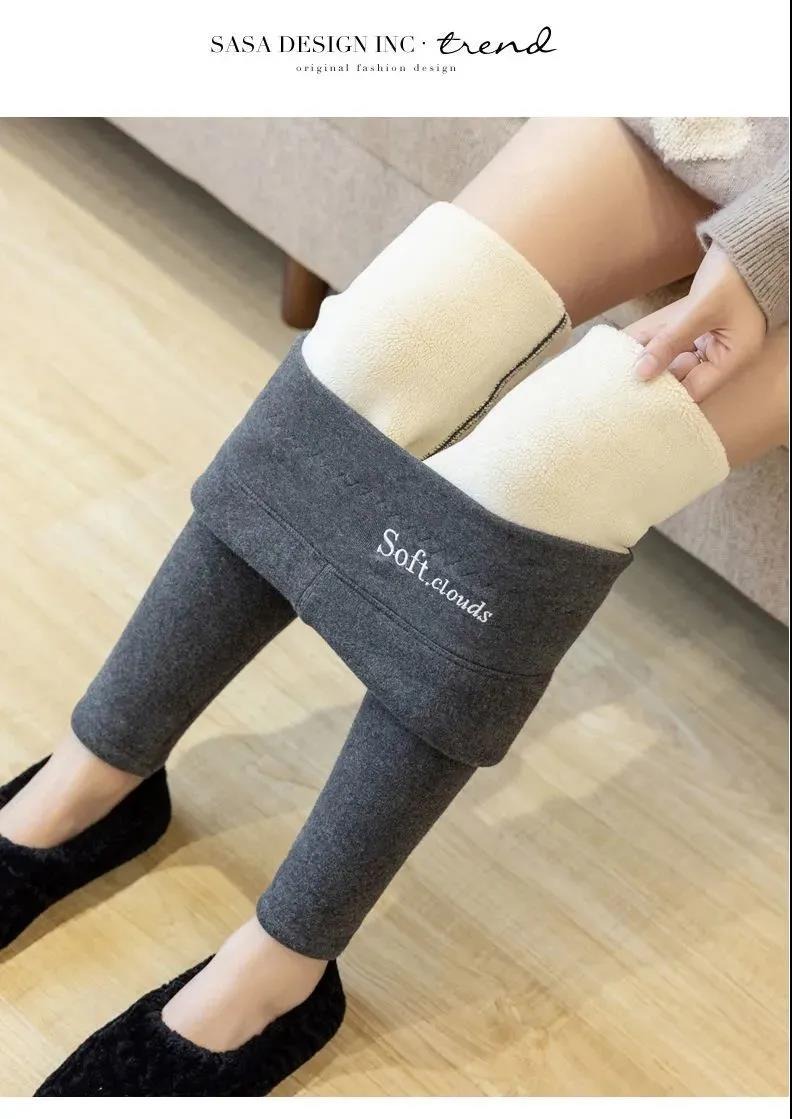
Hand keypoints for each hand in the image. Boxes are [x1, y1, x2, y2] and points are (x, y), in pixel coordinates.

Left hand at [626, 245, 766, 401]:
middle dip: (653, 376)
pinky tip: (628, 343)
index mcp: (732, 360)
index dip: (666, 397)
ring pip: (674, 356)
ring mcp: (711, 339)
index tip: (635, 397)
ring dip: (650, 357)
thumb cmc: (735, 277)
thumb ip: (670, 341)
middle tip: (621, 381)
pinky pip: (674, 339)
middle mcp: (722, 355)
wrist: (750, 242)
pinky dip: (654, 340)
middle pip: (682, 375)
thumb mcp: (700, 311)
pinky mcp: (700, 326)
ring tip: (619, 364)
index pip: (694, 392)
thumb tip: (640, 373)